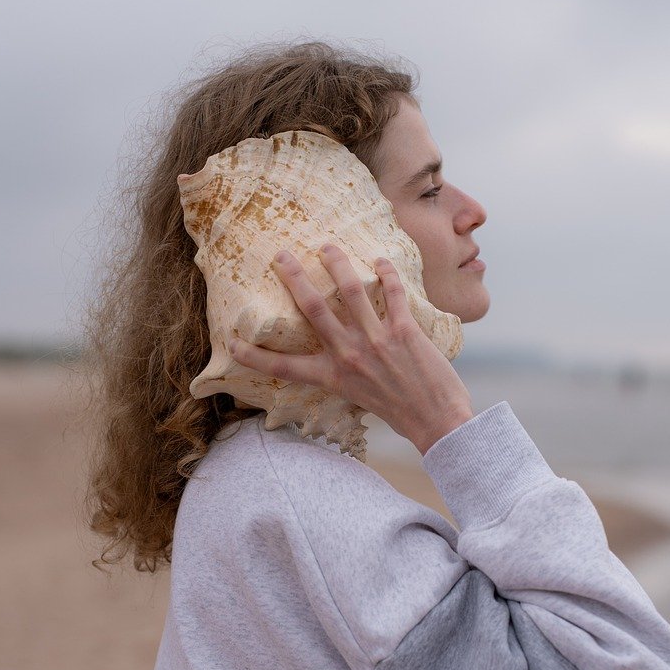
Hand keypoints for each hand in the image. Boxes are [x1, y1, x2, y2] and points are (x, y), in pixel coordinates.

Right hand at [228, 244, 473, 454]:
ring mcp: (376, 341)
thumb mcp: (358, 396)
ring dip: (336, 263)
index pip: (283, 368)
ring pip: (349, 291)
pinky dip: (386, 272)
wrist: (437, 421)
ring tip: (327, 248)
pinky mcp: (405, 331)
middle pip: (312, 309)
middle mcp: (349, 356)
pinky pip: (392, 292)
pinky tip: (380, 260)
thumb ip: (343, 372)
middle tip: (280, 256)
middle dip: (293, 278)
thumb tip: (335, 352)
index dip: (255, 355)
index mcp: (333, 377)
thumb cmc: (399, 411)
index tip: (232, 341)